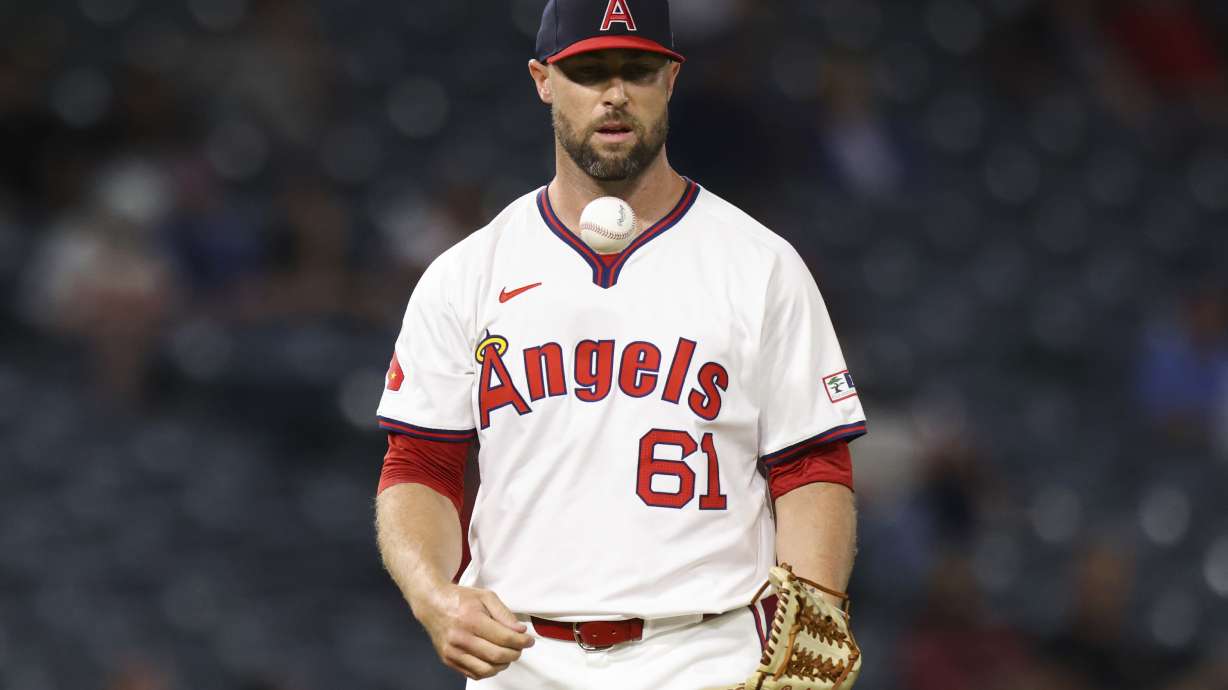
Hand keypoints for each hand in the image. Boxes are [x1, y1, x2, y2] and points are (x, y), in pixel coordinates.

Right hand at [412, 583, 535, 679]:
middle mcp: (460, 638)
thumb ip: (505, 614)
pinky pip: (474, 674)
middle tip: (520, 647)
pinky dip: (488, 670)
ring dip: (503, 664)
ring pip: (486, 669)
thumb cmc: (460, 599)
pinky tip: (493, 660)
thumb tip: (520, 631)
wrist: (433, 604)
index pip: (504, 638)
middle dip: (515, 653)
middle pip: (497, 656)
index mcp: (471, 619)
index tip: (529, 641)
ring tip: (507, 654)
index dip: (521, 642)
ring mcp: (453, 651)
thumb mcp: (486, 597)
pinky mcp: (448, 660)